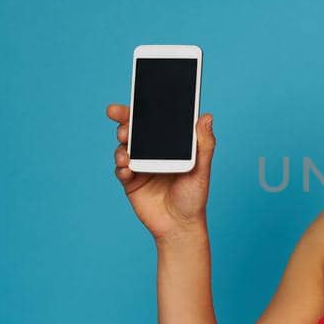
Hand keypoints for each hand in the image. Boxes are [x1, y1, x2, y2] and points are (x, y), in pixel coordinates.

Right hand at [105, 103, 215, 241]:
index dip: (146, 107)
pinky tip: (126, 167)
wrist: (180, 226)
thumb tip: (206, 116)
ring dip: (122, 144)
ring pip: (125, 146)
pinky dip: (121, 166)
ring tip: (126, 149)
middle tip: (117, 113)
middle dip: (124, 119)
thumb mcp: (202, 170)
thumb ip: (204, 145)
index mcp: (170, 144)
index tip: (138, 97)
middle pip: (135, 129)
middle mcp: (153, 151)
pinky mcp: (130, 181)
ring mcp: (140, 165)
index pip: (157, 120)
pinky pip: (121, 169)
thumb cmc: (194, 197)